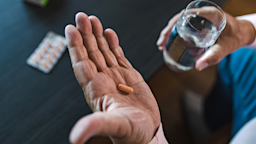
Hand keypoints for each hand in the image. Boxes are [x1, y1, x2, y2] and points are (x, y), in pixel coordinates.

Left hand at [65, 12, 159, 143]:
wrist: (146, 132)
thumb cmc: (131, 133)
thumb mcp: (115, 127)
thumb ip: (96, 125)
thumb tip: (75, 137)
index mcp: (97, 89)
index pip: (82, 63)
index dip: (75, 46)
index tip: (71, 30)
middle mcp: (103, 80)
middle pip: (90, 53)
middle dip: (85, 34)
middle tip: (82, 17)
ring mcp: (115, 76)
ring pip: (103, 52)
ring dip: (97, 36)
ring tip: (92, 21)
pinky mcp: (128, 75)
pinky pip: (117, 55)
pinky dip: (113, 43)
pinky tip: (109, 34)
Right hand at [157, 9, 255, 70]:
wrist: (242, 34)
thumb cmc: (236, 37)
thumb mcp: (225, 47)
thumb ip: (213, 57)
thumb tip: (198, 66)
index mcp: (209, 13)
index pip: (185, 14)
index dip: (172, 24)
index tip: (166, 34)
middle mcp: (202, 14)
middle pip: (179, 19)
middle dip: (167, 31)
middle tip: (160, 43)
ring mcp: (200, 19)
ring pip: (180, 23)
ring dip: (170, 33)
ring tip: (162, 45)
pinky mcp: (199, 24)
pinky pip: (185, 27)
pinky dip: (177, 35)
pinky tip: (172, 44)